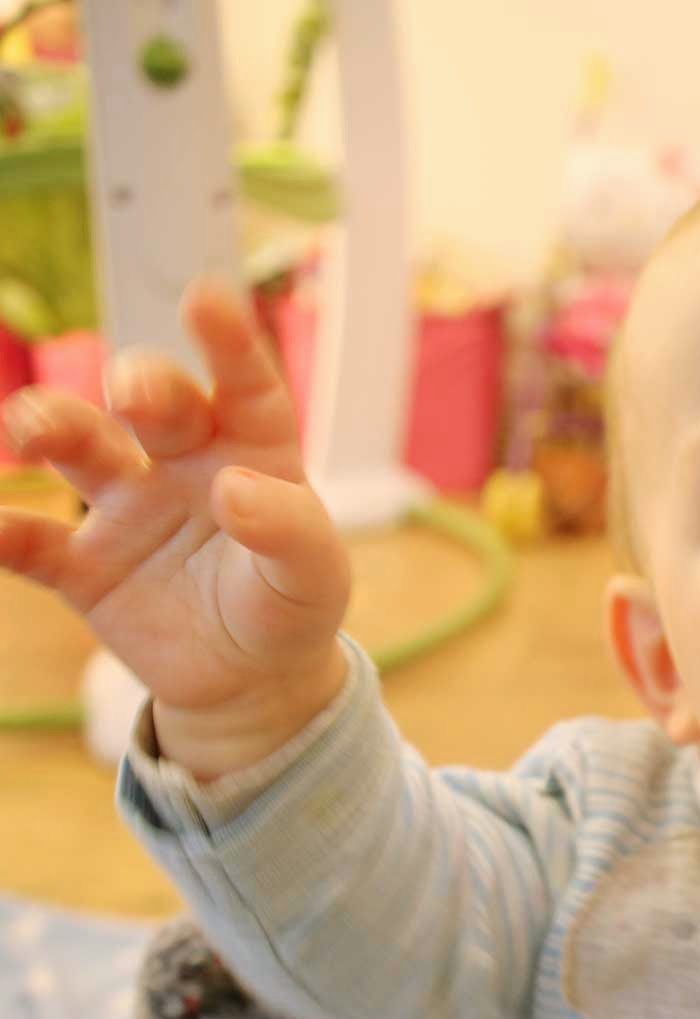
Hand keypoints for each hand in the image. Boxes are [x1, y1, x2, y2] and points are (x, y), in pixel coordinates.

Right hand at [0, 278, 350, 774]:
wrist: (250, 681)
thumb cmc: (290, 608)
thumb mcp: (312, 578)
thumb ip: (290, 532)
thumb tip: (234, 488)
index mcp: (252, 453)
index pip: (245, 386)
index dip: (229, 342)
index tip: (208, 298)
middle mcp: (183, 464)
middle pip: (152, 401)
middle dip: (140, 385)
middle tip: (135, 396)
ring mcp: (127, 509)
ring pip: (79, 447)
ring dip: (50, 426)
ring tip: (33, 432)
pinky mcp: (83, 566)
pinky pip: (31, 543)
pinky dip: (2, 531)